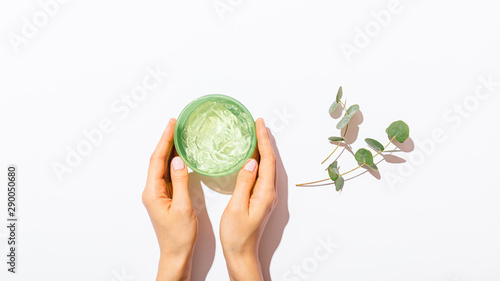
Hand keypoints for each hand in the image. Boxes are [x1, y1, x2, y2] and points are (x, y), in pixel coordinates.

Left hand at [142, 118, 197, 280]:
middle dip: (166, 141)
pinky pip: (168, 174)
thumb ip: (180, 182)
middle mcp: (152, 191)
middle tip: (175, 124)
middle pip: (158, 160)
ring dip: (169, 150)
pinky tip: (180, 155)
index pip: (158, 160)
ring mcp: (158, 194)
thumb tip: (177, 160)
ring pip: (162, 166)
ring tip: (178, 134)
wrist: (176, 253)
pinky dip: (173, 162)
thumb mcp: (184, 207)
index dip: (164, 141)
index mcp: (153, 192)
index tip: (172, 125)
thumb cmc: (179, 235)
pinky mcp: (165, 197)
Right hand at [220, 118, 277, 280]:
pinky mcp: (261, 199)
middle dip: (265, 140)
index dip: (263, 140)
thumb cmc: (237, 235)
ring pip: (268, 167)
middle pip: (271, 161)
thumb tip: (251, 162)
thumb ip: (244, 184)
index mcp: (265, 193)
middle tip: (257, 123)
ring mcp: (266, 196)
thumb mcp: (236, 208)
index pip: (267, 160)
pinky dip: (259, 160)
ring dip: (263, 149)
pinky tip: (252, 157)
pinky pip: (263, 174)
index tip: (258, 124)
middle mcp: (270, 193)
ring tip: (256, 134)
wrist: (241, 254)